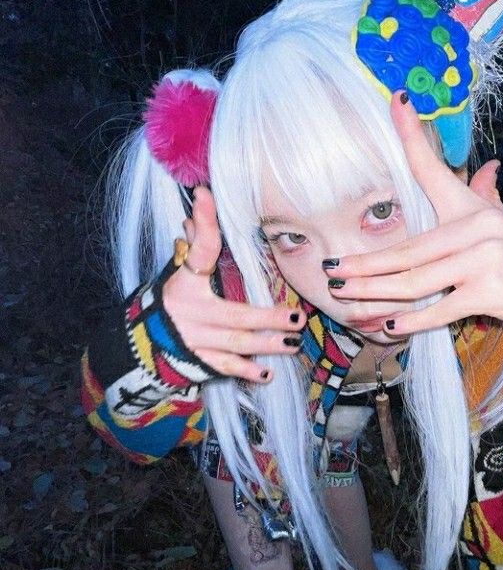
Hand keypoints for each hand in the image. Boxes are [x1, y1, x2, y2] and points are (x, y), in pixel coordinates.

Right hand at [162, 186, 305, 382]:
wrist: (138, 345)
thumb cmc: (169, 303)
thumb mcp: (178, 274)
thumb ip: (193, 245)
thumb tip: (200, 205)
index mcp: (184, 283)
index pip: (199, 251)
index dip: (203, 223)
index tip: (206, 195)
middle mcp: (189, 312)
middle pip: (235, 315)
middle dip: (268, 318)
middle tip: (297, 318)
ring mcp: (194, 340)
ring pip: (237, 344)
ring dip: (267, 345)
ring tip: (294, 343)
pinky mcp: (197, 362)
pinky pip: (225, 368)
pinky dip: (245, 372)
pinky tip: (266, 373)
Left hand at [326, 92, 502, 347]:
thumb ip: (488, 199)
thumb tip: (486, 167)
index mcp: (475, 209)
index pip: (436, 168)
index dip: (413, 134)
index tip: (395, 100)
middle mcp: (479, 226)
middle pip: (407, 249)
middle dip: (364, 264)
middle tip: (330, 272)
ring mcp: (486, 258)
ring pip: (415, 280)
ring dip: (375, 294)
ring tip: (346, 300)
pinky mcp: (492, 291)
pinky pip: (440, 308)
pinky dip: (413, 321)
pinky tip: (391, 325)